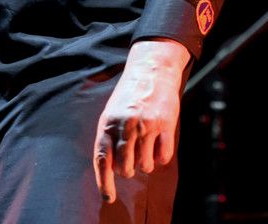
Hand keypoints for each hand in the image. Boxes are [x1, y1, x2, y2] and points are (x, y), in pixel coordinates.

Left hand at [93, 38, 189, 202]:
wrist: (150, 71)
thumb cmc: (129, 96)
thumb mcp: (111, 112)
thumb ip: (109, 137)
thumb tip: (109, 169)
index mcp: (108, 122)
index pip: (102, 159)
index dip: (104, 182)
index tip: (107, 198)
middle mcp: (125, 125)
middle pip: (124, 168)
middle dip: (128, 170)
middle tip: (132, 159)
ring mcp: (146, 125)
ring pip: (145, 166)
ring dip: (146, 163)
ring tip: (146, 146)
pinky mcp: (165, 125)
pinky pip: (163, 158)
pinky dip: (161, 156)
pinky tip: (158, 143)